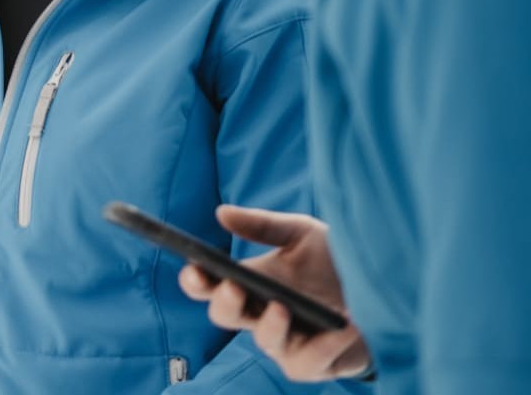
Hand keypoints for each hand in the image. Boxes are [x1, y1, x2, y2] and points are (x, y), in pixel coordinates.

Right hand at [177, 205, 371, 381]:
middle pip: (226, 316)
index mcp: (249, 283)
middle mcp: (260, 315)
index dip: (196, 281)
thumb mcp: (299, 233)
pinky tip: (344, 324)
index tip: (194, 268)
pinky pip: (309, 362)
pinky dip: (325, 345)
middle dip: (226, 303)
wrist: (382, 288)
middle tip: (235, 287)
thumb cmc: (333, 260)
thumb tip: (220, 212)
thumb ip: (262, 225)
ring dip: (270, 326)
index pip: (210, 286)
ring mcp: (285, 342)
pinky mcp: (314, 364)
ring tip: (282, 306)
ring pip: (264, 342)